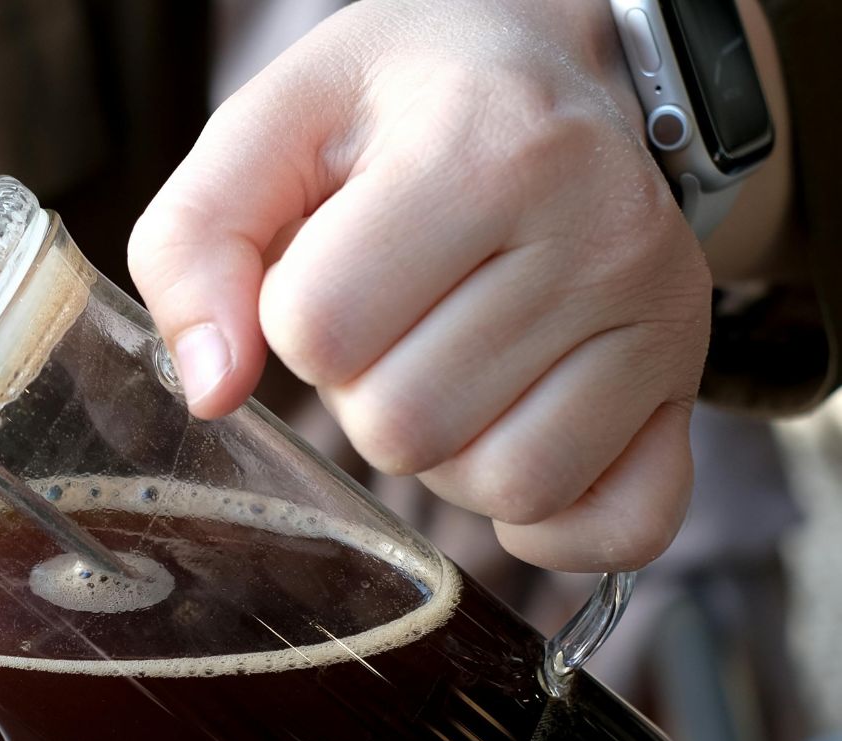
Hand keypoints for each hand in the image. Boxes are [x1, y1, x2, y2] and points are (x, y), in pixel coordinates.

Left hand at [128, 0, 711, 572]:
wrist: (554, 71)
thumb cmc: (404, 108)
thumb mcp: (276, 125)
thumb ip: (195, 243)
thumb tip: (212, 392)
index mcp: (486, 148)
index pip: (319, 328)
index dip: (292, 319)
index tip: (331, 264)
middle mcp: (599, 232)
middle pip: (404, 427)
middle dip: (364, 391)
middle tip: (399, 316)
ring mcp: (660, 317)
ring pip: (501, 486)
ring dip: (443, 452)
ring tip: (453, 357)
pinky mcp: (686, 387)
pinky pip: (616, 528)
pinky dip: (549, 522)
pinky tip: (515, 440)